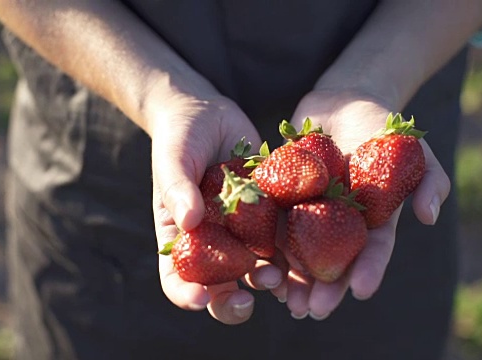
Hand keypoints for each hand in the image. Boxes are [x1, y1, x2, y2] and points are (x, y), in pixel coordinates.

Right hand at [148, 90, 283, 324]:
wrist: (210, 113)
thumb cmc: (180, 136)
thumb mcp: (174, 158)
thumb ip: (178, 188)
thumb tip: (188, 223)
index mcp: (181, 237)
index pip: (176, 278)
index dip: (186, 294)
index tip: (201, 298)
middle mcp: (212, 242)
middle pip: (219, 286)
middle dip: (232, 302)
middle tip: (247, 302)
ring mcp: (242, 232)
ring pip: (256, 269)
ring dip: (268, 281)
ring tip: (279, 279)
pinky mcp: (270, 215)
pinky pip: (282, 240)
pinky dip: (294, 253)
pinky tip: (307, 258)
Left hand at [270, 88, 450, 318]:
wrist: (343, 100)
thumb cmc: (383, 124)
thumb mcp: (412, 147)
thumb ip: (428, 178)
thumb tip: (429, 218)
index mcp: (372, 217)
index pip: (374, 248)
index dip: (369, 270)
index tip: (361, 293)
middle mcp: (340, 221)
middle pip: (333, 259)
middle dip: (324, 287)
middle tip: (312, 311)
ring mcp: (311, 211)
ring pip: (300, 250)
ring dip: (292, 278)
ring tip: (283, 301)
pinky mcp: (284, 196)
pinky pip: (273, 223)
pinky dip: (267, 246)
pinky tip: (258, 266)